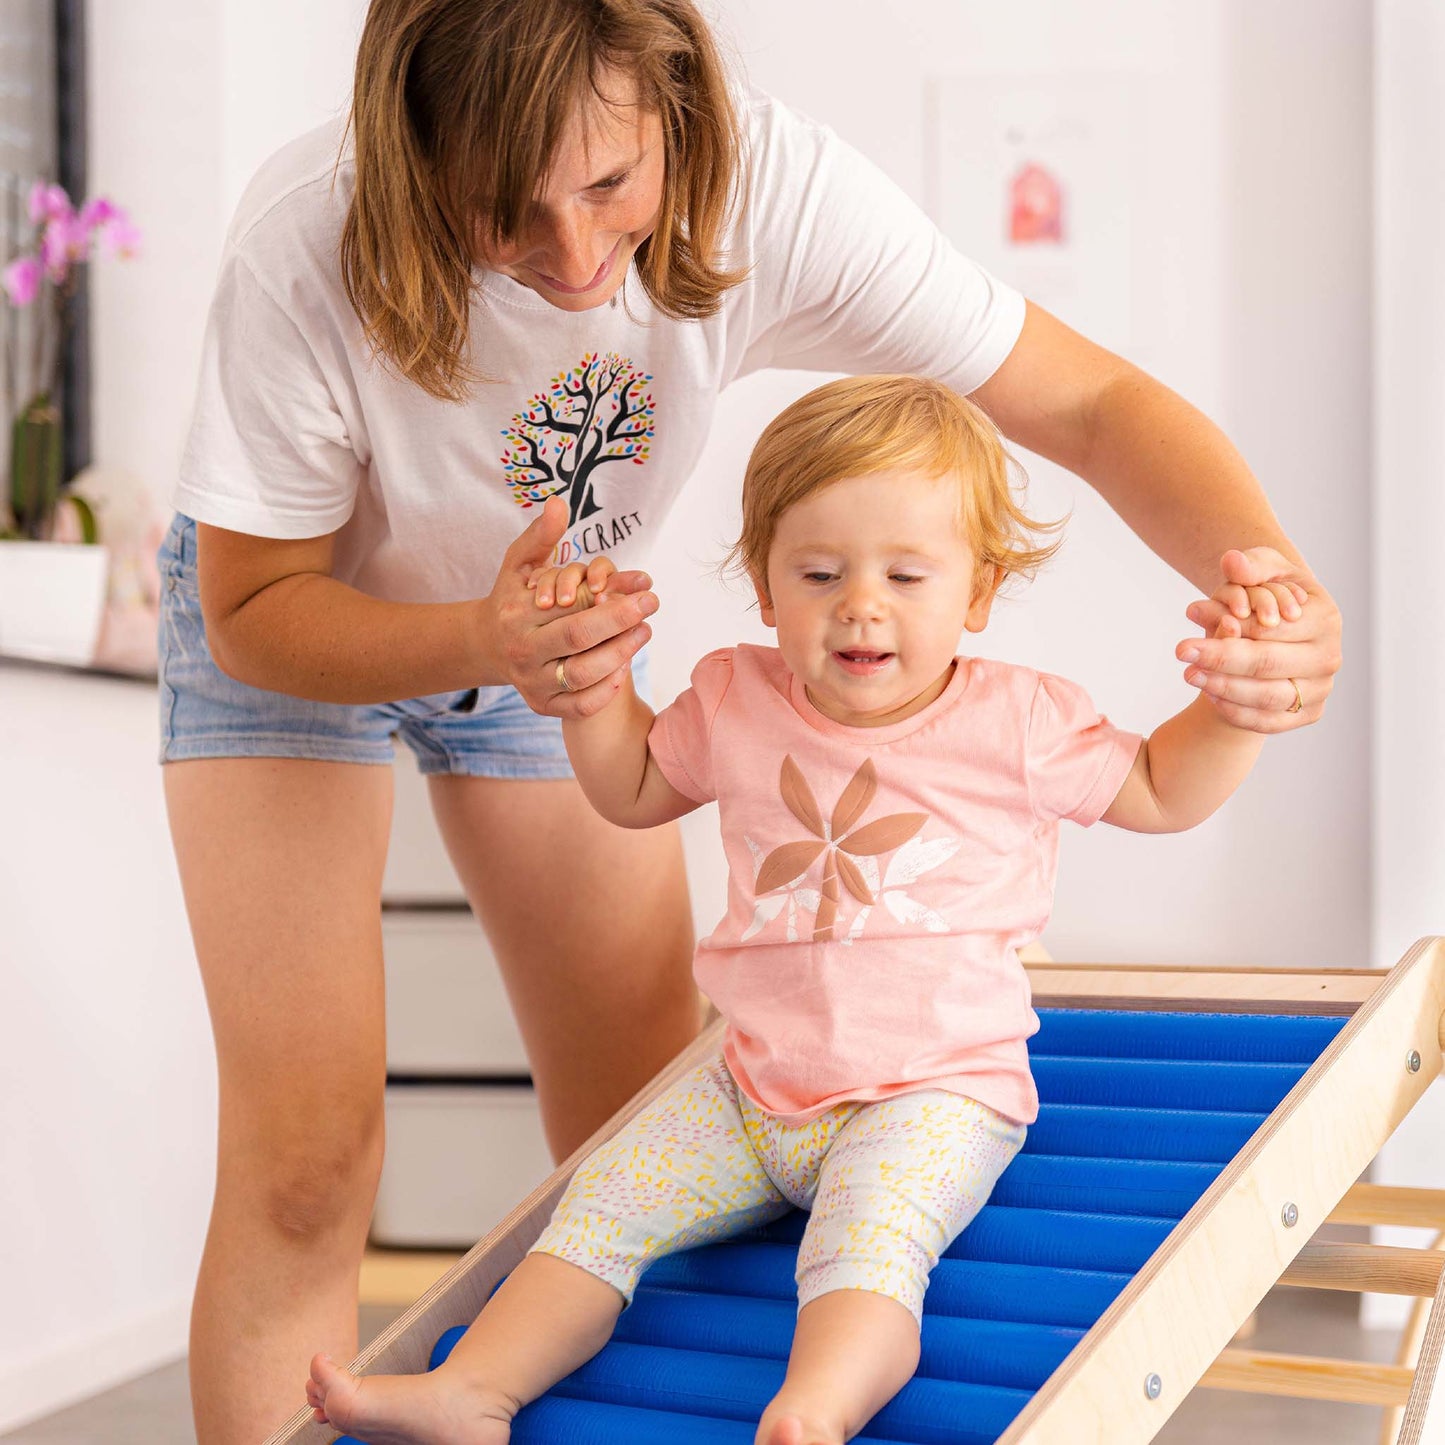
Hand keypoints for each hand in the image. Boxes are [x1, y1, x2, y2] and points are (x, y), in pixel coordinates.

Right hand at [478, 496, 657, 716]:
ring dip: (621, 654)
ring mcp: (531, 682)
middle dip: (622, 621)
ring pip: (583, 675)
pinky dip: (606, 689)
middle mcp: (521, 651)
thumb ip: (540, 536)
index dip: (611, 595)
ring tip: (644, 633)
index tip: (646, 585)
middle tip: (651, 606)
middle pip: (579, 638)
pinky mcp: (541, 706)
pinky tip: (624, 667)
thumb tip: (559, 504)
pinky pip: (580, 705)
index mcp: (516, 614)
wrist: (489, 645)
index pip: (570, 605)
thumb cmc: (513, 597)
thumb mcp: (519, 563)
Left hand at [1176, 546, 1341, 733]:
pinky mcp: (1306, 715)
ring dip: (1223, 687)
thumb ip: (1252, 564)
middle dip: (1220, 659)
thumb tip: (1232, 562)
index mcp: (1326, 620)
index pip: (1273, 628)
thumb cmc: (1273, 597)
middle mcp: (1329, 658)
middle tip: (1182, 651)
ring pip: (1266, 697)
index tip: (1191, 616)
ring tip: (1189, 673)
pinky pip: (1267, 722)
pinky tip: (1208, 694)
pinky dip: (1236, 711)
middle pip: (1268, 664)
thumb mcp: (1266, 572)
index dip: (1234, 625)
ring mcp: (1320, 690)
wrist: (1283, 632)